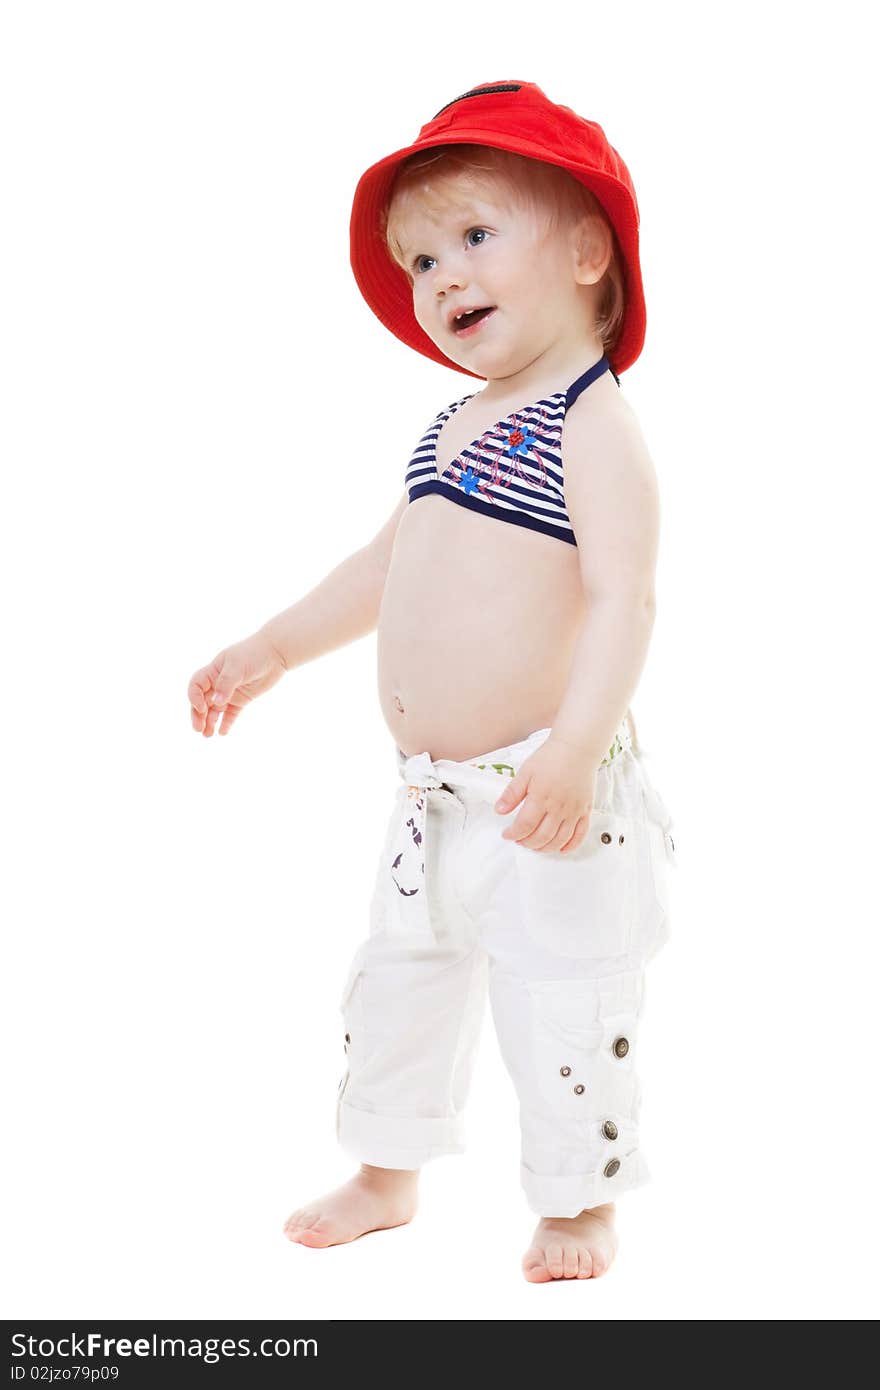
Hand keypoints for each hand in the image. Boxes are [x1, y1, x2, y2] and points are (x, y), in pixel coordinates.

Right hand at [187, 631, 286, 736]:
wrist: (275, 653)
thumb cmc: (253, 654)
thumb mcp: (237, 666)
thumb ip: (226, 684)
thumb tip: (216, 702)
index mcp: (212, 672)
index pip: (196, 686)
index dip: (194, 698)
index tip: (202, 708)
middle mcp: (218, 683)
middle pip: (202, 701)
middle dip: (198, 715)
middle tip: (198, 729)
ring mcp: (230, 692)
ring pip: (215, 710)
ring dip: (209, 722)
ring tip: (208, 735)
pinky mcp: (242, 700)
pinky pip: (231, 714)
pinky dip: (226, 723)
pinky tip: (223, 733)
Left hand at [493, 736, 598, 853]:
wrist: (577, 748)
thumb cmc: (552, 757)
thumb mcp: (525, 772)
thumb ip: (512, 793)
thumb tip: (499, 810)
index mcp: (541, 797)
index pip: (525, 825)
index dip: (513, 834)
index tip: (507, 834)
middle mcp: (559, 807)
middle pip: (541, 836)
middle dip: (527, 843)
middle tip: (519, 840)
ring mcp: (574, 811)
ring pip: (559, 840)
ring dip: (545, 848)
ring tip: (535, 845)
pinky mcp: (585, 810)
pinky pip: (580, 835)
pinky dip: (570, 846)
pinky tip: (560, 849)